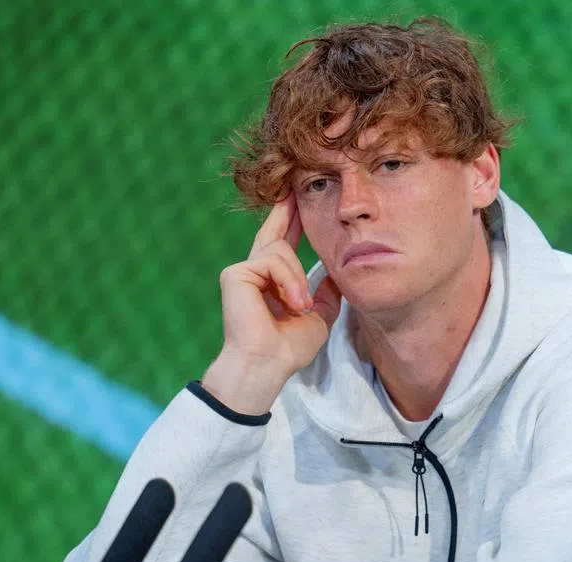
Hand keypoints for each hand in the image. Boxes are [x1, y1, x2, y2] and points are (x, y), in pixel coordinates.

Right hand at [201, 194, 341, 413]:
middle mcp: (254, 273)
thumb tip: (336, 274)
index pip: (282, 244)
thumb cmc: (288, 349)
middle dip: (286, 210)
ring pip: (281, 251)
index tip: (298, 200)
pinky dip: (288, 281)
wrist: (268, 365)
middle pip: (273, 233)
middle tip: (295, 187)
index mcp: (271, 282)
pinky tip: (292, 302)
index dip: (291, 222)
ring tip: (301, 306)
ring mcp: (242, 271)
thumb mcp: (318, 317)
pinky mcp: (236, 274)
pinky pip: (272, 261)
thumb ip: (325, 294)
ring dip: (298, 278)